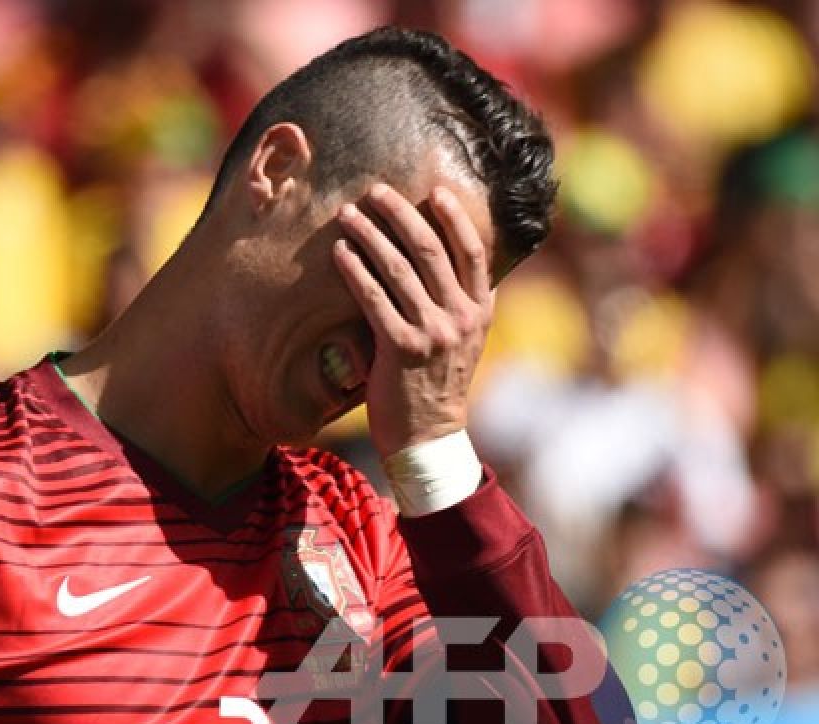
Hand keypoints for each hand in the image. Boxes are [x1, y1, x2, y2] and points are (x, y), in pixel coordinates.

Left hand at [332, 183, 493, 457]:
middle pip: (429, 250)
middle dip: (400, 213)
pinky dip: (355, 271)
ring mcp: (431, 333)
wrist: (428, 437)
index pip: (472, 252)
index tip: (433, 191)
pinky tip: (339, 253)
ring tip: (347, 214)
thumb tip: (452, 262)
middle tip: (374, 191)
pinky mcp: (399, 349)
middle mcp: (460, 318)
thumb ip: (460, 303)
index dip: (454, 217)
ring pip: (398, 269)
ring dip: (370, 235)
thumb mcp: (464, 341)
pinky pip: (373, 299)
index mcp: (479, 311)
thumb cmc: (438, 384)